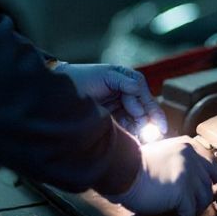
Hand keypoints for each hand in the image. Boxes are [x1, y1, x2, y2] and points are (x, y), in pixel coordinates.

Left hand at [53, 62, 167, 137]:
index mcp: (127, 81)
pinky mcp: (113, 119)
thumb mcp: (106, 75)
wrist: (59, 93)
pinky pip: (128, 127)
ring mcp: (120, 107)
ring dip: (142, 130)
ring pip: (138, 120)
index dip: (151, 110)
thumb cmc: (83, 78)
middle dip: (150, 122)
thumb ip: (125, 81)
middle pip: (144, 110)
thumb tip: (139, 88)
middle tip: (154, 136)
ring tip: (146, 140)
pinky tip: (136, 140)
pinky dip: (133, 133)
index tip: (157, 124)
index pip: (144, 96)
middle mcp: (126, 94)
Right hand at [103, 137, 216, 215]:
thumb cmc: (135, 165)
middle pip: (211, 186)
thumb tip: (193, 184)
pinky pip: (189, 214)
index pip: (215, 166)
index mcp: (189, 146)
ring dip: (192, 214)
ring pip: (203, 201)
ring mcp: (189, 174)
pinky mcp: (182, 191)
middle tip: (199, 214)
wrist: (122, 169)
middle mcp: (193, 157)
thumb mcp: (164, 154)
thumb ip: (180, 162)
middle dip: (205, 202)